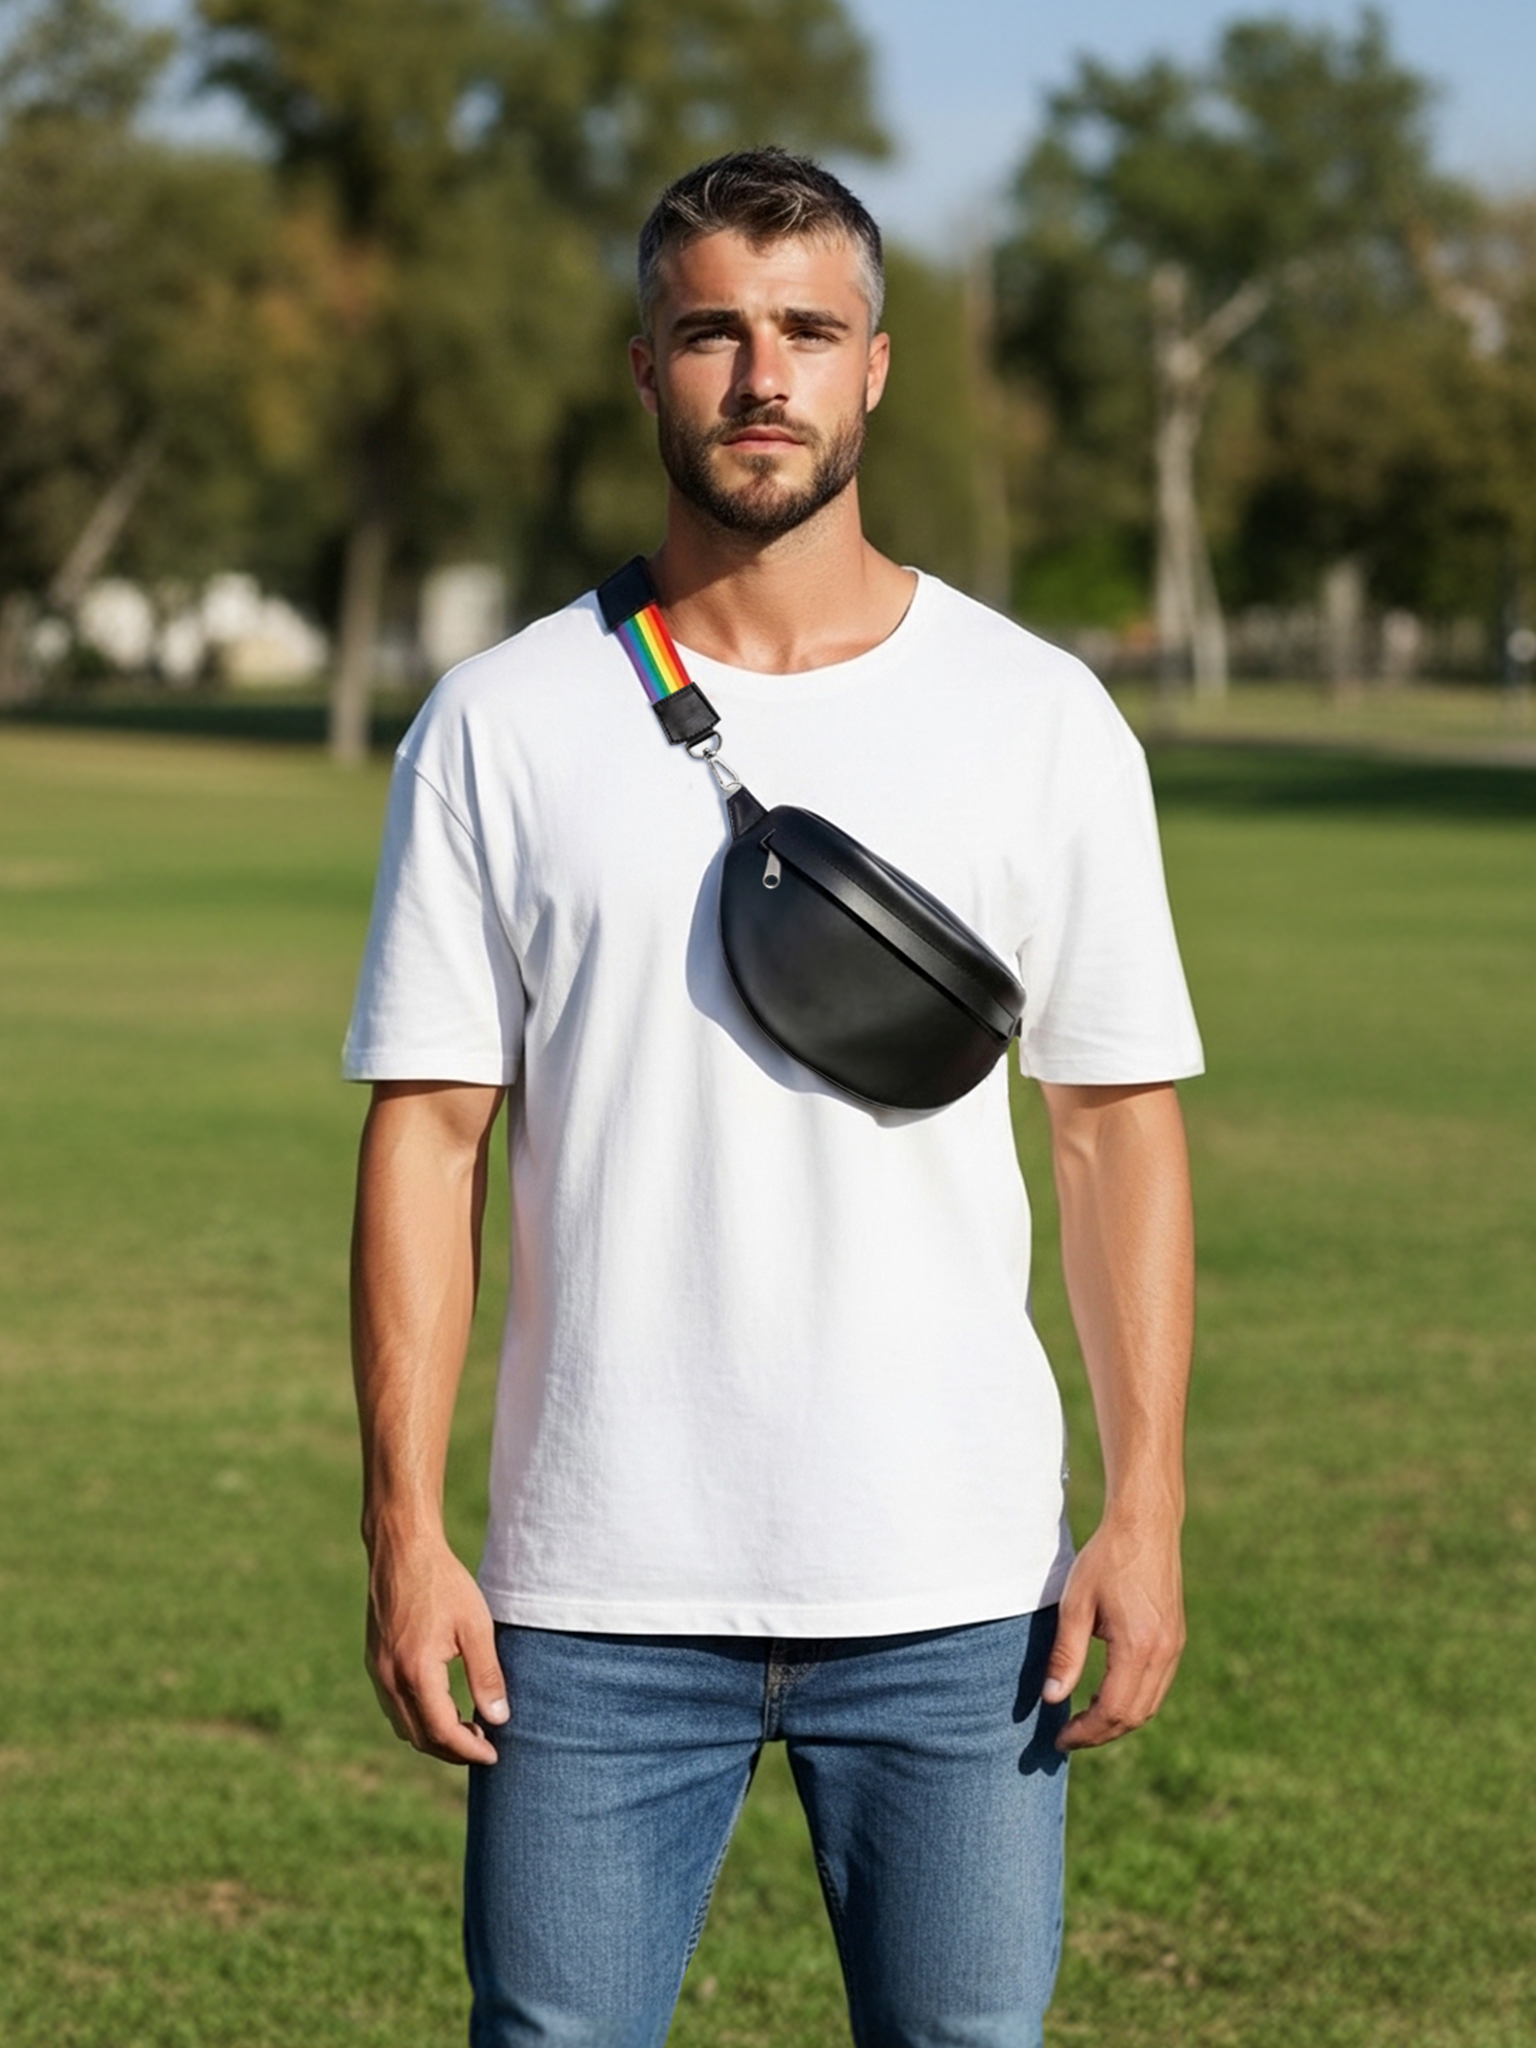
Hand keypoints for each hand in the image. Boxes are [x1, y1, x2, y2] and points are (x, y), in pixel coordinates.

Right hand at [365, 1533, 508, 1764]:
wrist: (402, 1550)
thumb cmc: (443, 1583)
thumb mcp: (475, 1626)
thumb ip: (486, 1675)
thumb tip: (499, 1719)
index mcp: (417, 1672)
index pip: (442, 1732)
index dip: (469, 1750)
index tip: (493, 1754)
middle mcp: (391, 1679)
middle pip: (420, 1737)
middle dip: (453, 1750)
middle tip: (484, 1744)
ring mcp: (379, 1671)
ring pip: (403, 1726)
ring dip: (433, 1736)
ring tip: (466, 1727)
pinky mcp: (375, 1661)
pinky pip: (393, 1706)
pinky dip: (417, 1717)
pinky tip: (441, 1704)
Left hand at [1042, 1511, 1184, 1751]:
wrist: (1146, 1525)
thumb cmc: (1106, 1559)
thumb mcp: (1075, 1604)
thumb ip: (1066, 1655)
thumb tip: (1052, 1699)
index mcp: (1138, 1647)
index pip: (1113, 1711)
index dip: (1086, 1732)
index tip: (1060, 1739)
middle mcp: (1164, 1654)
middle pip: (1135, 1716)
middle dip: (1101, 1733)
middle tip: (1068, 1737)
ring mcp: (1175, 1647)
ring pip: (1149, 1705)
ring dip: (1118, 1720)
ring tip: (1084, 1721)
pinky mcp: (1176, 1639)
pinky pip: (1158, 1686)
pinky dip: (1133, 1701)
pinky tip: (1108, 1695)